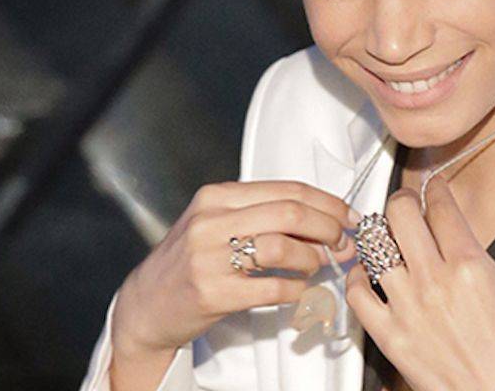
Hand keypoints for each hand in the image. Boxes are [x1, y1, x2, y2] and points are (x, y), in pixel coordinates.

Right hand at [111, 180, 357, 357]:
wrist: (146, 305)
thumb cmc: (190, 261)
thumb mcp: (217, 223)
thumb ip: (262, 214)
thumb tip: (323, 216)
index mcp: (218, 196)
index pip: (288, 189)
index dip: (328, 202)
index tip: (348, 216)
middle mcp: (212, 221)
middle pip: (291, 213)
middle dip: (328, 228)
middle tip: (341, 243)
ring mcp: (210, 257)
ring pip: (283, 247)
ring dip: (312, 258)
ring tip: (315, 266)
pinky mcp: (213, 293)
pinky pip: (272, 288)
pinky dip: (295, 289)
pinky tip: (297, 290)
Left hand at [345, 177, 494, 390]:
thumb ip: (479, 259)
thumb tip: (457, 239)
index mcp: (471, 266)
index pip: (442, 207)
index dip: (435, 189)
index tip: (433, 187)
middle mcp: (435, 282)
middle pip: (401, 213)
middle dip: (403, 199)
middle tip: (406, 202)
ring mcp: (408, 308)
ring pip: (373, 246)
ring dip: (379, 236)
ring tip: (385, 236)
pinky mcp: (390, 336)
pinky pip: (356, 292)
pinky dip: (357, 276)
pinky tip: (366, 274)